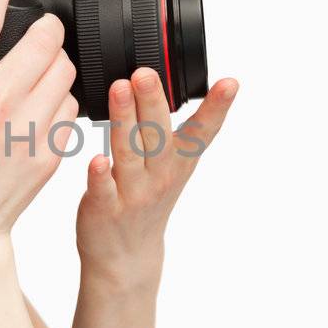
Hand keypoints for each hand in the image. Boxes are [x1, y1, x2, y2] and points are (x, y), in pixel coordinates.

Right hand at [0, 0, 79, 255]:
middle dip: (42, 24)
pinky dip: (60, 97)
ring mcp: (25, 129)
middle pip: (43, 37)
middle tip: (33, 27)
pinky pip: (71, 104)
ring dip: (54, 59)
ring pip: (64, 68)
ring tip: (35, 67)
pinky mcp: (48, 150)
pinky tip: (39, 105)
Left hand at [75, 67, 239, 287]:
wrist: (126, 256)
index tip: (230, 83)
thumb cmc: (146, 199)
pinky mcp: (105, 208)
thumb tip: (164, 78)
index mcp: (178, 161)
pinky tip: (97, 159)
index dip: (217, 107)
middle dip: (153, 100)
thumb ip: (169, 126)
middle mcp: (160, 175)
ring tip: (120, 90)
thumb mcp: (171, 166)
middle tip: (145, 72)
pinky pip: (103, 188)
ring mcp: (133, 193)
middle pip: (158, 132)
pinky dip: (101, 174)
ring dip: (125, 120)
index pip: (201, 131)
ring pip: (129, 152)